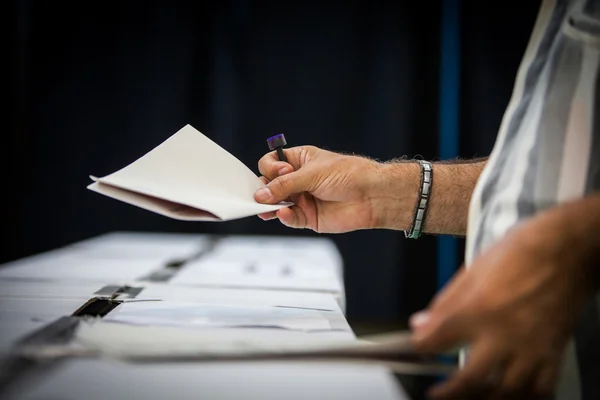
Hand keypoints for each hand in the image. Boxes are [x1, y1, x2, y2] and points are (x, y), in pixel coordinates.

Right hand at [254, 146, 409, 232]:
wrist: (371, 195)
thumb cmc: (348, 175)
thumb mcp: (312, 174)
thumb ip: (285, 185)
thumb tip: (262, 193)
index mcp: (299, 161)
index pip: (272, 163)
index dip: (271, 168)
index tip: (280, 173)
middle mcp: (299, 180)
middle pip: (270, 185)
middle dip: (265, 190)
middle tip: (264, 195)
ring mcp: (303, 199)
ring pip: (277, 204)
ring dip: (270, 207)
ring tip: (265, 209)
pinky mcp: (309, 217)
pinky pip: (290, 219)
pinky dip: (285, 217)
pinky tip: (284, 214)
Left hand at [409, 218, 591, 398]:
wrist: (566, 249)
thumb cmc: (519, 252)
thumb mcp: (472, 270)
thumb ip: (444, 303)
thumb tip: (420, 323)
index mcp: (478, 309)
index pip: (437, 341)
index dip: (420, 349)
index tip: (417, 350)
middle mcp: (504, 334)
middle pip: (471, 378)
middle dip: (450, 391)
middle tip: (436, 394)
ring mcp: (531, 347)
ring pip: (507, 391)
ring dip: (485, 398)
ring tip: (470, 397)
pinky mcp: (553, 352)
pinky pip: (541, 388)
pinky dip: (524, 396)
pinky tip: (511, 394)